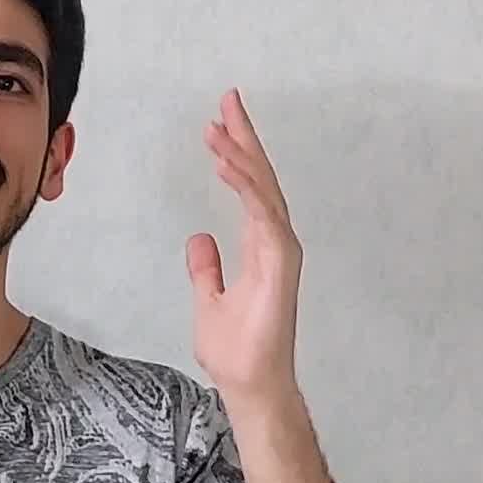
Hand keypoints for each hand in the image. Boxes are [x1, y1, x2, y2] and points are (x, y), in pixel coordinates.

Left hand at [186, 88, 303, 402]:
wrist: (251, 385)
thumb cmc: (237, 351)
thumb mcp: (210, 301)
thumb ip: (208, 269)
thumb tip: (200, 240)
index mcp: (260, 246)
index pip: (250, 188)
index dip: (238, 153)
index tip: (222, 121)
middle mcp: (275, 242)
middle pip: (261, 178)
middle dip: (246, 137)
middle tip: (230, 98)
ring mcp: (281, 252)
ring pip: (263, 190)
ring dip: (241, 156)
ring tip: (218, 125)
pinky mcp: (280, 264)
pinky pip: (263, 215)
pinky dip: (246, 187)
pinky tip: (227, 164)